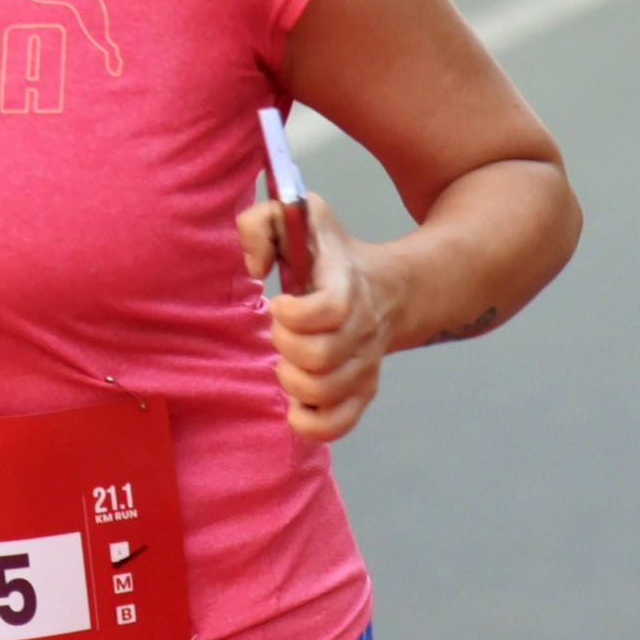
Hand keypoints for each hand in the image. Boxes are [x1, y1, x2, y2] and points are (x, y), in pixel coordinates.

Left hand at [237, 191, 394, 442]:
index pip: (332, 309)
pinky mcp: (363, 391)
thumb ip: (262, 222)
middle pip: (322, 357)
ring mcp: (365, 363)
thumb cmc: (329, 253)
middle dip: (286, 346)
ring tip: (285, 361)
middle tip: (279, 331)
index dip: (295, 313)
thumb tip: (252, 264)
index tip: (278, 303)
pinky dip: (310, 423)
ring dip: (292, 381)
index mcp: (347, 284)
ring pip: (325, 393)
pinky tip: (294, 402)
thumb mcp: (300, 215)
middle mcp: (362, 328)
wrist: (387, 286)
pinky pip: (339, 424)